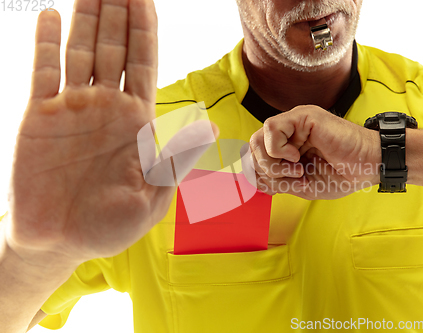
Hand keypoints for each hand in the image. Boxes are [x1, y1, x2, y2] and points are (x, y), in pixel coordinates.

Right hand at [5, 0, 215, 266]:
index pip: (143, 63)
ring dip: (85, 17)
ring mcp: (71, 108)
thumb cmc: (109, 227)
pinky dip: (45, 43)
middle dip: (116, 12)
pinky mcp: (38, 117)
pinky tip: (49, 15)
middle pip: (113, 47)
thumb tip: (209, 125)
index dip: (144, 30)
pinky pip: (42, 71)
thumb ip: (176, 159)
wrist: (59, 244)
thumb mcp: (152, 196)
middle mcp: (106, 107)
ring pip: (80, 50)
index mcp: (136, 122)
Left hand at [245, 105, 380, 199]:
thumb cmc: (342, 175)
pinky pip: (271, 128)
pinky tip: (296, 156)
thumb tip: (251, 179)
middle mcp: (287, 133)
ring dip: (272, 162)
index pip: (254, 156)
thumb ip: (276, 181)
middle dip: (265, 171)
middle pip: (252, 149)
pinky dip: (278, 149)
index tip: (277, 186)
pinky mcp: (302, 116)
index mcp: (286, 147)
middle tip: (291, 178)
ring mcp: (294, 123)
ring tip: (296, 169)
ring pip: (257, 139)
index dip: (257, 175)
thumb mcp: (301, 186)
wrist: (368, 166)